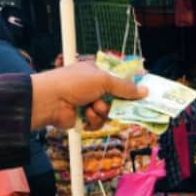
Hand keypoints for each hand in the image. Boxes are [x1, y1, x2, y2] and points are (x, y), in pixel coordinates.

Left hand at [30, 61, 146, 129]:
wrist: (50, 101)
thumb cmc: (73, 83)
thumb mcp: (103, 80)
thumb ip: (125, 87)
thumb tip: (145, 91)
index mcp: (97, 72)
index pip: (119, 79)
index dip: (131, 86)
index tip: (143, 93)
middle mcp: (93, 87)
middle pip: (117, 98)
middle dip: (117, 103)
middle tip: (125, 107)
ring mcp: (88, 103)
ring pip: (108, 113)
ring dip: (102, 111)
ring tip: (92, 107)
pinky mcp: (84, 118)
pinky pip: (98, 123)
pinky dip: (93, 120)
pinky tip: (85, 115)